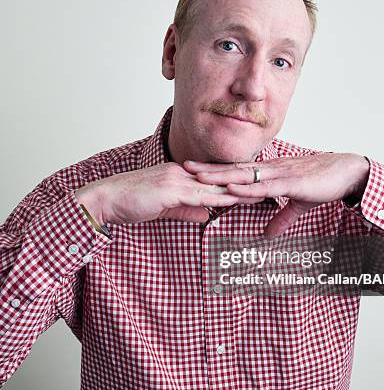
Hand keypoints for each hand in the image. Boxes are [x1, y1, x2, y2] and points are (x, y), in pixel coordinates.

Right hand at [75, 162, 263, 225]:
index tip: (258, 187)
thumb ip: (186, 210)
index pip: (216, 180)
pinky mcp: (169, 189)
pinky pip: (198, 195)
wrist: (106, 199)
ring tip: (261, 193)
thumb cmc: (131, 203)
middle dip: (245, 184)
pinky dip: (217, 198)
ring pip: (214, 186)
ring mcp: (177, 179)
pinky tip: (233, 200)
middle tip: (270, 186)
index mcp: (182, 175)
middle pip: (221, 179)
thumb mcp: (165, 208)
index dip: (237, 183)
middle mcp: (182, 173)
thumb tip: (205, 216)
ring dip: (238, 190)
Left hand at [184, 153, 369, 236]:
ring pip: (244, 176)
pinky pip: (265, 187)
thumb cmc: (323, 183)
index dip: (216, 172)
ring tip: (198, 176)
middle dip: (208, 170)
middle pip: (233, 170)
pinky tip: (232, 190)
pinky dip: (248, 189)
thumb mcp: (299, 205)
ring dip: (221, 177)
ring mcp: (279, 175)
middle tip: (184, 168)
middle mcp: (271, 170)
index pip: (238, 172)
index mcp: (271, 173)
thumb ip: (282, 219)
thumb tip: (268, 235)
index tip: (195, 172)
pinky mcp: (291, 183)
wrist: (347, 172)